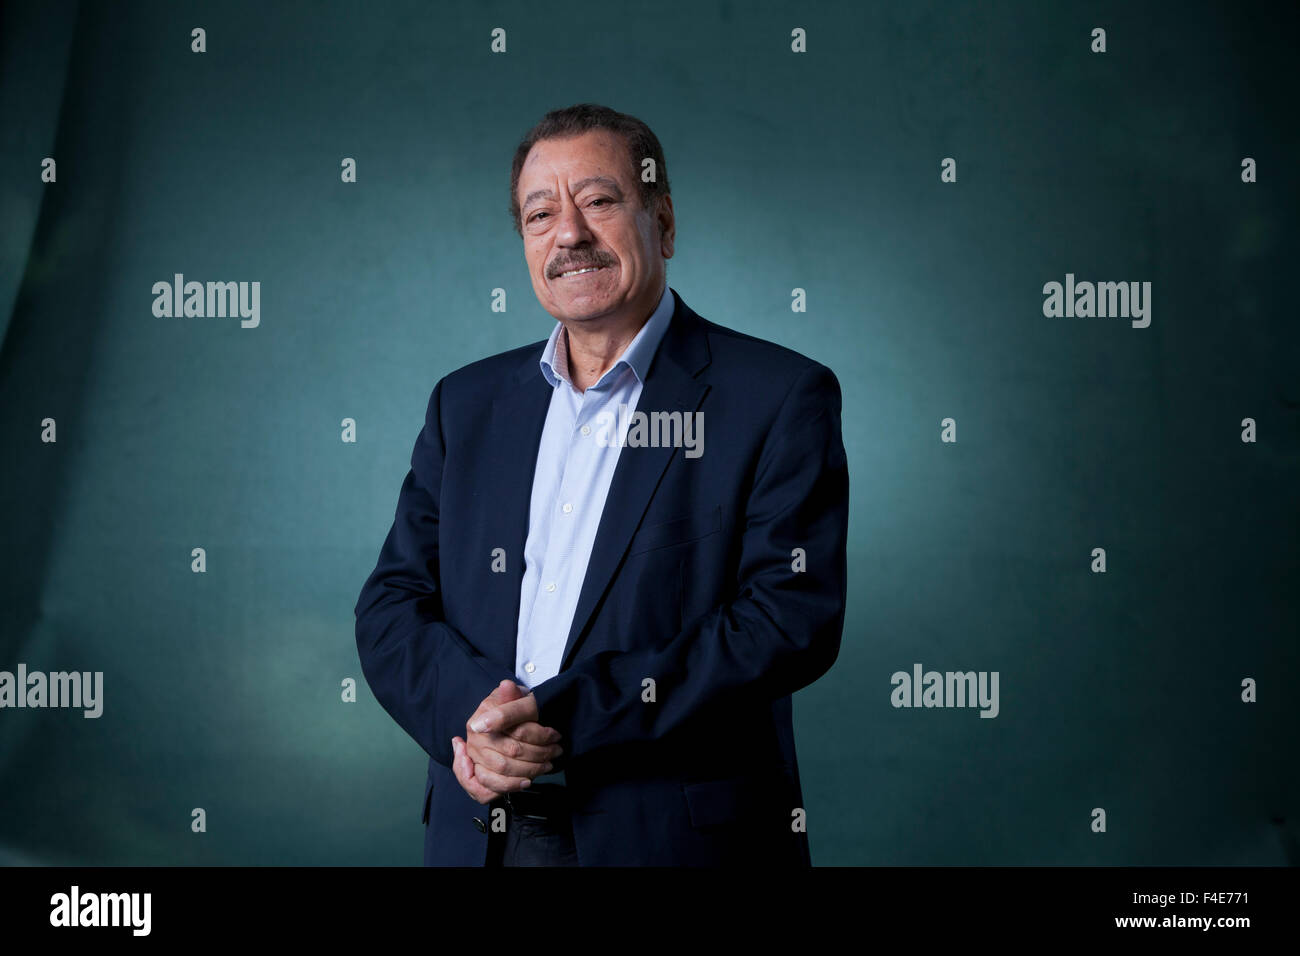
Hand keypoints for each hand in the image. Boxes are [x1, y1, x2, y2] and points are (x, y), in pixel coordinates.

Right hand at [450, 680, 562, 803]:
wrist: (501, 720)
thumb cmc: (509, 709)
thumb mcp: (513, 697)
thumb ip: (511, 694)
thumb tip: (507, 685)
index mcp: (480, 721)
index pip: (514, 734)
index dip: (538, 735)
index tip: (554, 736)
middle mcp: (474, 741)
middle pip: (508, 755)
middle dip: (537, 757)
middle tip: (556, 753)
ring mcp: (474, 759)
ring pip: (500, 772)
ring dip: (528, 772)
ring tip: (547, 766)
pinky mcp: (478, 775)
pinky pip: (485, 790)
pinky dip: (509, 787)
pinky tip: (526, 782)